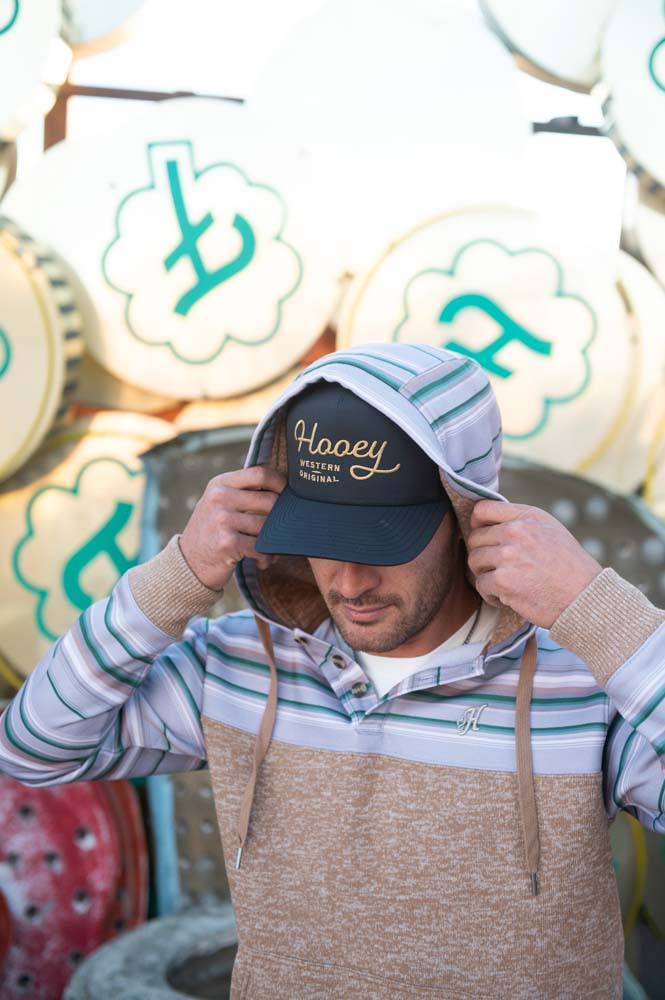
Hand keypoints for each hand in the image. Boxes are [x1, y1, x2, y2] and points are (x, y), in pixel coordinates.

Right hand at [179, 465, 285, 590]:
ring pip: (267, 526)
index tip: (288, 496)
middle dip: (279, 519)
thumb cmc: (212, 532)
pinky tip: (260, 561)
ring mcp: (222, 519)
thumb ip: (243, 492)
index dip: (280, 483)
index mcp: (220, 483)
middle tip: (279, 530)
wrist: (188, 563)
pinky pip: (261, 547)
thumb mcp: (219, 503)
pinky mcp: (227, 541)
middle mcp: (220, 497)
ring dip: (273, 541)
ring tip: (269, 549)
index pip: (260, 473)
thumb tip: (284, 489)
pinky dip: (266, 557)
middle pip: (269, 500)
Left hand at [466, 500, 602, 628]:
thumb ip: (522, 523)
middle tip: (497, 568)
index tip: (483, 538)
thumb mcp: (551, 530)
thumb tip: (489, 524)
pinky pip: (481, 585)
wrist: (585, 597)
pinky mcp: (503, 581)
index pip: (483, 510)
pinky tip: (506, 597)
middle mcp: (516, 532)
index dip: (477, 524)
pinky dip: (490, 594)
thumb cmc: (569, 567)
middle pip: (475, 538)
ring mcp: (508, 556)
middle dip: (482, 554)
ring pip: (474, 562)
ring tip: (503, 583)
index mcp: (527, 516)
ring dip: (485, 574)